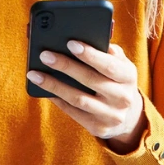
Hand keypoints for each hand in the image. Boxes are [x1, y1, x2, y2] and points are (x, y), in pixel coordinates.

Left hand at [27, 41, 146, 150]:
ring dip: (54, 85)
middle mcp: (123, 97)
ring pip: (78, 98)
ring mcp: (111, 115)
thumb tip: (82, 36)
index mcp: (129, 76)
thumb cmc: (116, 79)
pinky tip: (43, 88)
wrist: (128, 115)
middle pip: (90, 80)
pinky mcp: (98, 128)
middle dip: (65, 66)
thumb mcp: (120, 64)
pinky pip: (73, 112)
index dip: (90, 55)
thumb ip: (106, 50)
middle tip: (45, 55)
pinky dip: (57, 99)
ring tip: (34, 74)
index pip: (109, 65)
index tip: (70, 43)